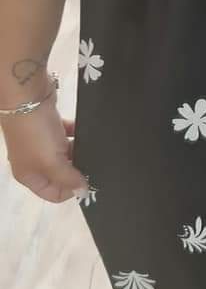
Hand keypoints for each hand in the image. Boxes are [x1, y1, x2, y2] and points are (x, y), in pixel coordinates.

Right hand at [2, 75, 89, 203]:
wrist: (26, 94)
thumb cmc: (35, 133)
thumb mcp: (51, 162)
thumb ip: (68, 179)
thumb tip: (82, 192)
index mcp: (29, 175)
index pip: (53, 193)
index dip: (71, 191)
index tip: (89, 182)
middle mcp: (33, 161)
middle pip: (61, 174)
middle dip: (77, 170)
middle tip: (96, 165)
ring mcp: (41, 142)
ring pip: (66, 154)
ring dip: (79, 152)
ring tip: (96, 149)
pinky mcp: (49, 125)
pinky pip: (67, 134)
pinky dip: (77, 134)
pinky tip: (88, 132)